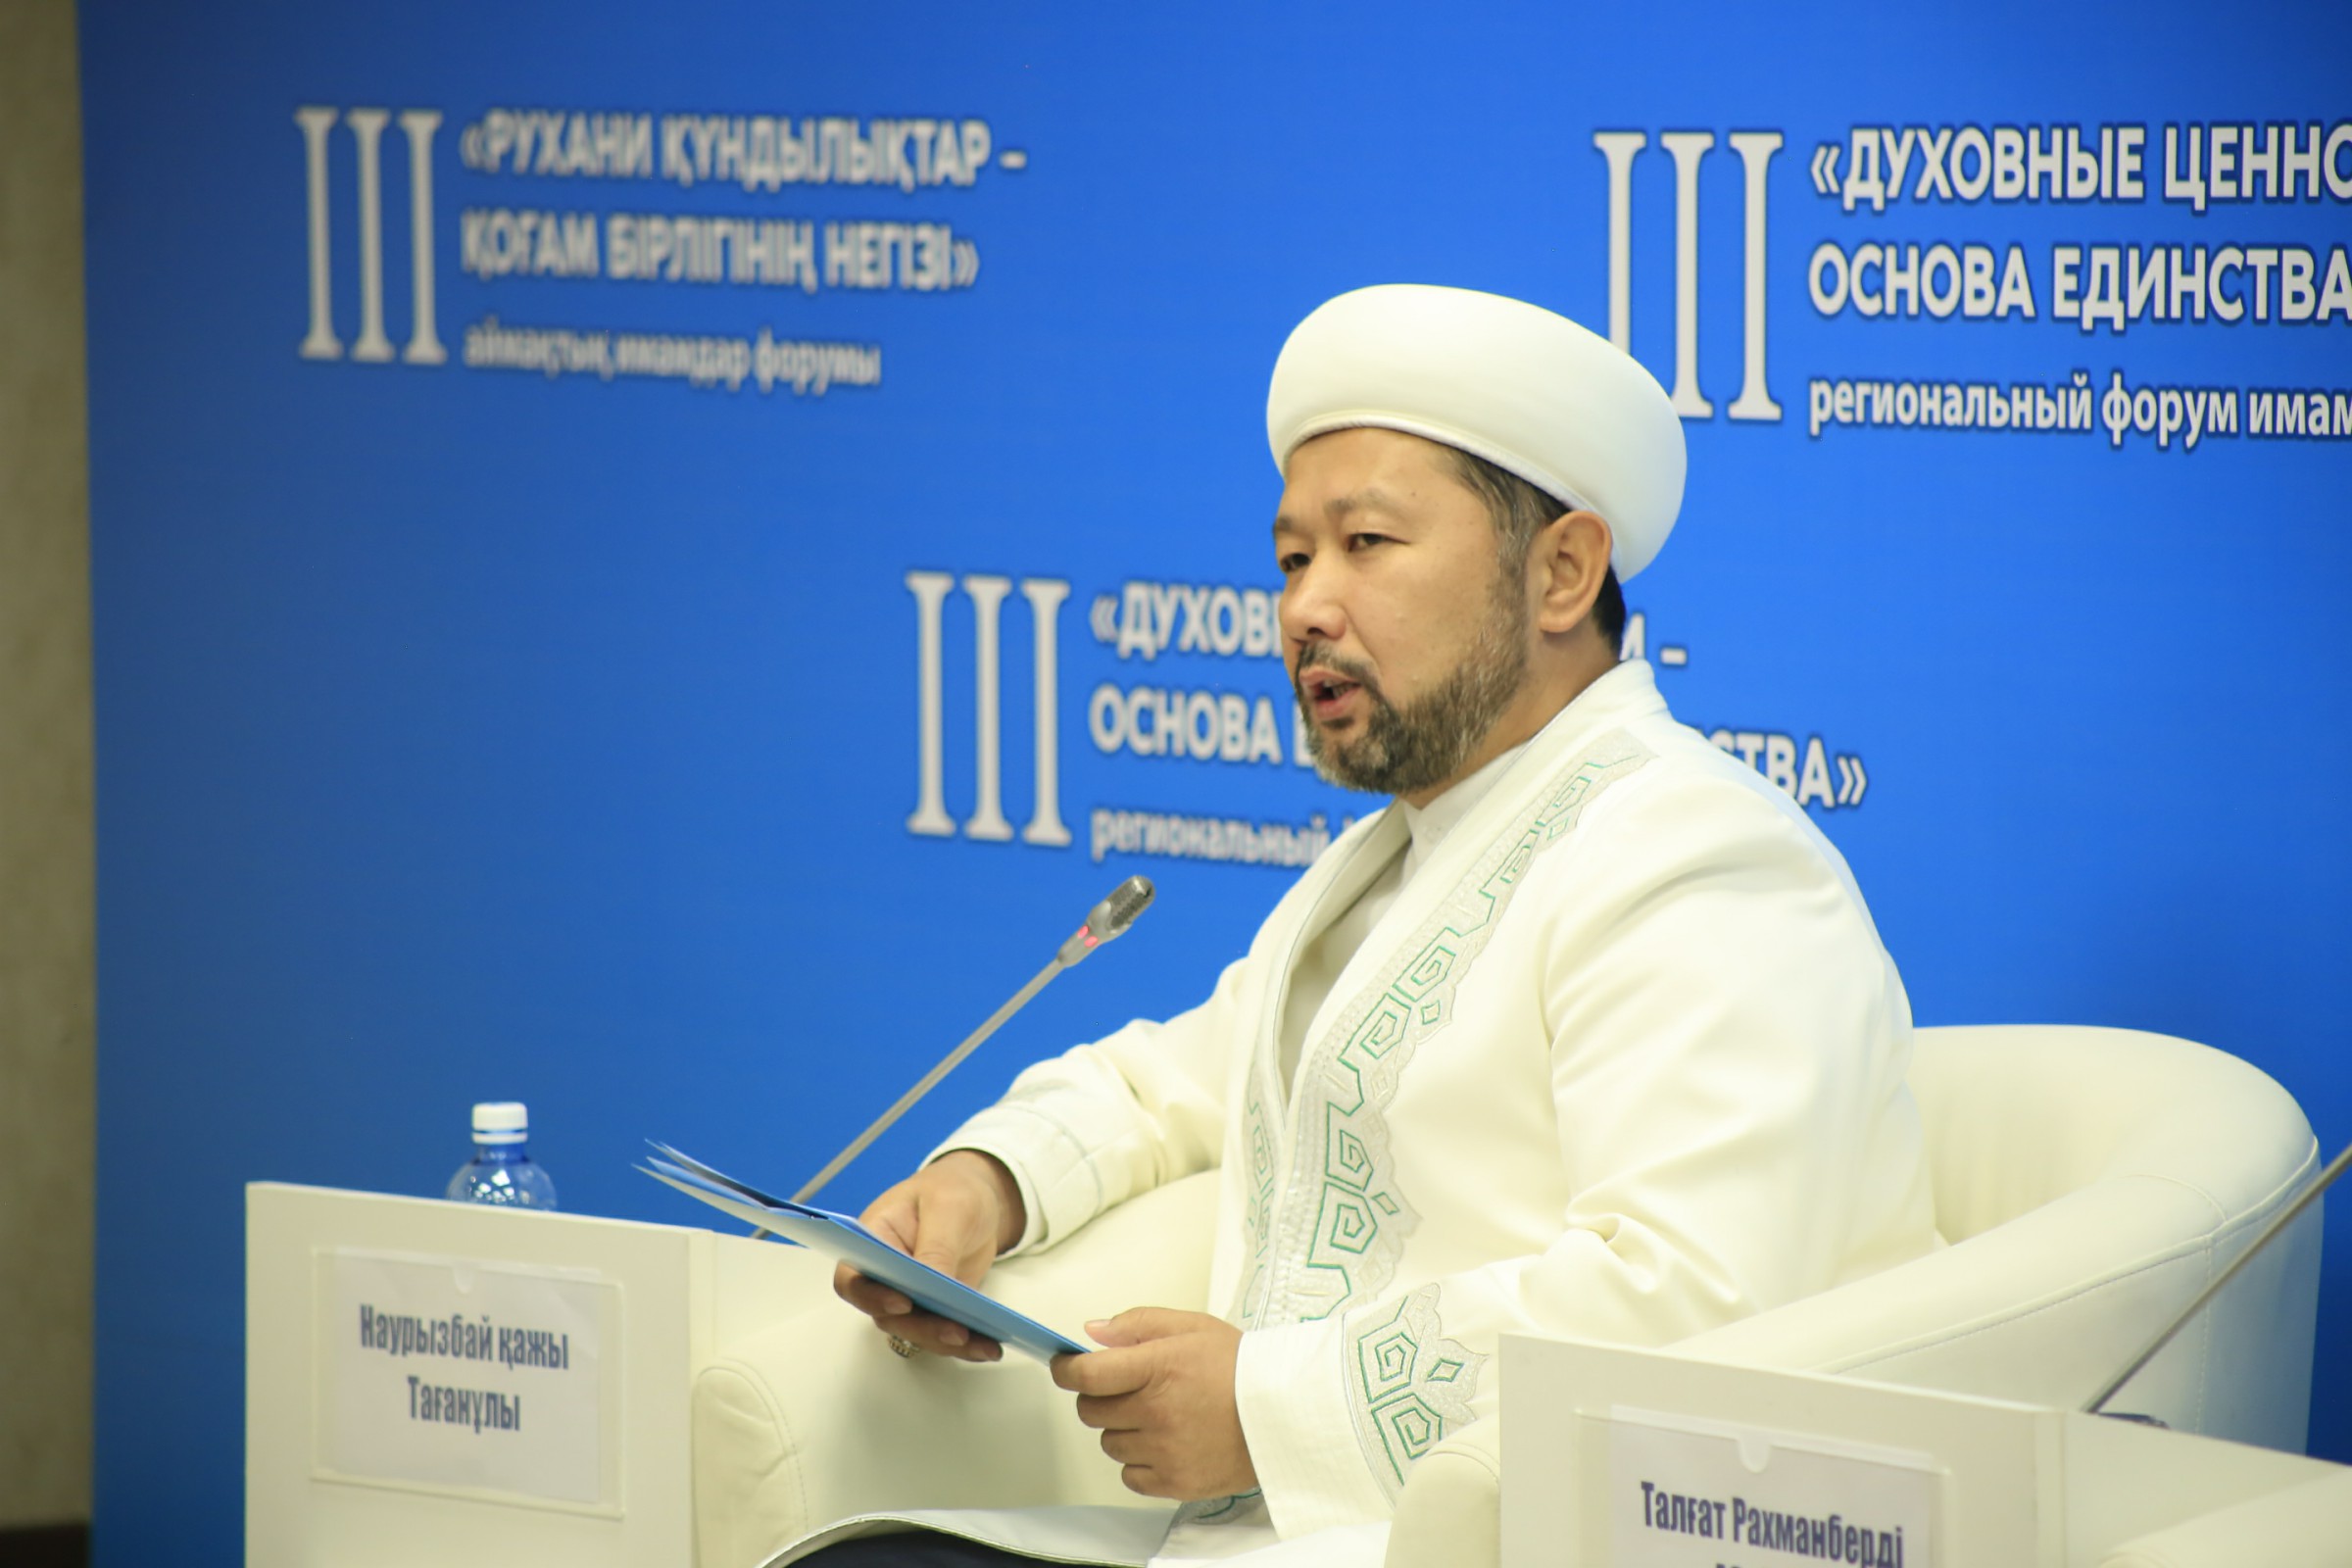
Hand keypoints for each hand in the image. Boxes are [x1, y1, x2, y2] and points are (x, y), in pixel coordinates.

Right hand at [832, 1150, 1025, 1362]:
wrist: (979, 1198)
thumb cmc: (953, 1190)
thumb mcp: (948, 1207)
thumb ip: (936, 1246)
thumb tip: (933, 1287)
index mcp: (873, 1239)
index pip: (853, 1278)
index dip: (871, 1296)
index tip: (903, 1303)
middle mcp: (885, 1274)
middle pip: (887, 1315)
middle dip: (922, 1328)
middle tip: (956, 1332)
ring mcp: (909, 1294)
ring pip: (916, 1330)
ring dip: (947, 1342)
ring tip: (984, 1345)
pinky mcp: (935, 1308)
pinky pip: (942, 1331)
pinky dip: (966, 1342)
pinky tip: (989, 1344)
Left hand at [1052, 1308, 1256, 1499]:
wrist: (1286, 1413)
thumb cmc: (1240, 1367)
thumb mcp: (1192, 1327)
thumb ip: (1138, 1324)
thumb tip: (1092, 1333)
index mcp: (1158, 1367)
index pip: (1087, 1375)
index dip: (1066, 1370)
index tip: (1066, 1367)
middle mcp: (1157, 1412)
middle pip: (1091, 1411)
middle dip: (1100, 1397)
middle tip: (1128, 1389)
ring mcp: (1165, 1451)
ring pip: (1109, 1444)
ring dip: (1123, 1430)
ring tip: (1159, 1417)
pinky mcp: (1175, 1483)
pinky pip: (1129, 1476)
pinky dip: (1140, 1462)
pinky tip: (1166, 1443)